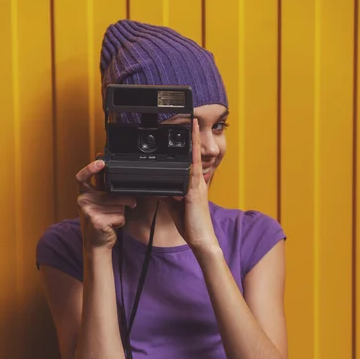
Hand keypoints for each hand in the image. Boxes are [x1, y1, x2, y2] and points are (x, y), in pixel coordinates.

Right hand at [76, 159, 135, 250]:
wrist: (96, 244)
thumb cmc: (99, 223)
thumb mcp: (99, 204)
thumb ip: (104, 190)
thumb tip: (113, 174)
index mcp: (83, 194)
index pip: (82, 177)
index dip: (90, 168)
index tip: (101, 162)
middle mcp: (83, 201)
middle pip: (113, 193)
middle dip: (123, 202)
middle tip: (120, 209)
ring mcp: (89, 211)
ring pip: (119, 205)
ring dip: (120, 214)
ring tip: (110, 220)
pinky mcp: (97, 220)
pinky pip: (119, 216)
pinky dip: (120, 221)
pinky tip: (112, 225)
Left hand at [166, 119, 219, 255]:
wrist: (201, 241)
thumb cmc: (191, 225)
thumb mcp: (175, 207)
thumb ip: (168, 195)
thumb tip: (158, 186)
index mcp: (193, 185)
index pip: (192, 160)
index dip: (191, 145)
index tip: (188, 129)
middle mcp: (198, 183)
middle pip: (195, 155)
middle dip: (194, 137)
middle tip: (192, 118)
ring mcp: (198, 187)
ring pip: (196, 159)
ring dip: (194, 142)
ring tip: (192, 125)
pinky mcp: (194, 194)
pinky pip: (192, 174)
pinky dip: (192, 161)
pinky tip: (189, 151)